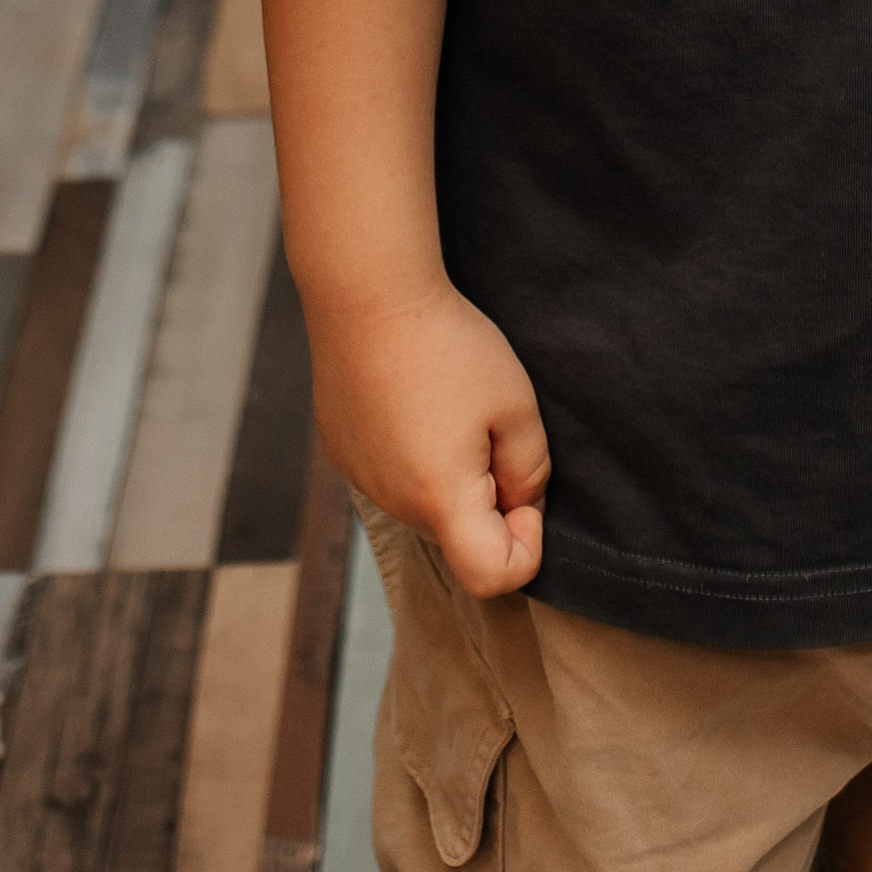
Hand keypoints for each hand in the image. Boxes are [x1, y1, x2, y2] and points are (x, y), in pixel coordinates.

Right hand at [306, 276, 550, 597]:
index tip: (526, 490)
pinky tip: (416, 398)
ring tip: (452, 404)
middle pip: (458, 536)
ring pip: (425, 505)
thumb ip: (529, 468)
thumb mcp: (514, 403)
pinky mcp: (342, 451)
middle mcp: (394, 503)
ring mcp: (361, 479)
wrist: (367, 294)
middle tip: (494, 429)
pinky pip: (393, 475)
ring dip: (451, 476)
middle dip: (490, 501)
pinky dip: (415, 456)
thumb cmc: (449, 344)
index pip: (491, 577)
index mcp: (441, 500)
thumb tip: (520, 503)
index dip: (526, 546)